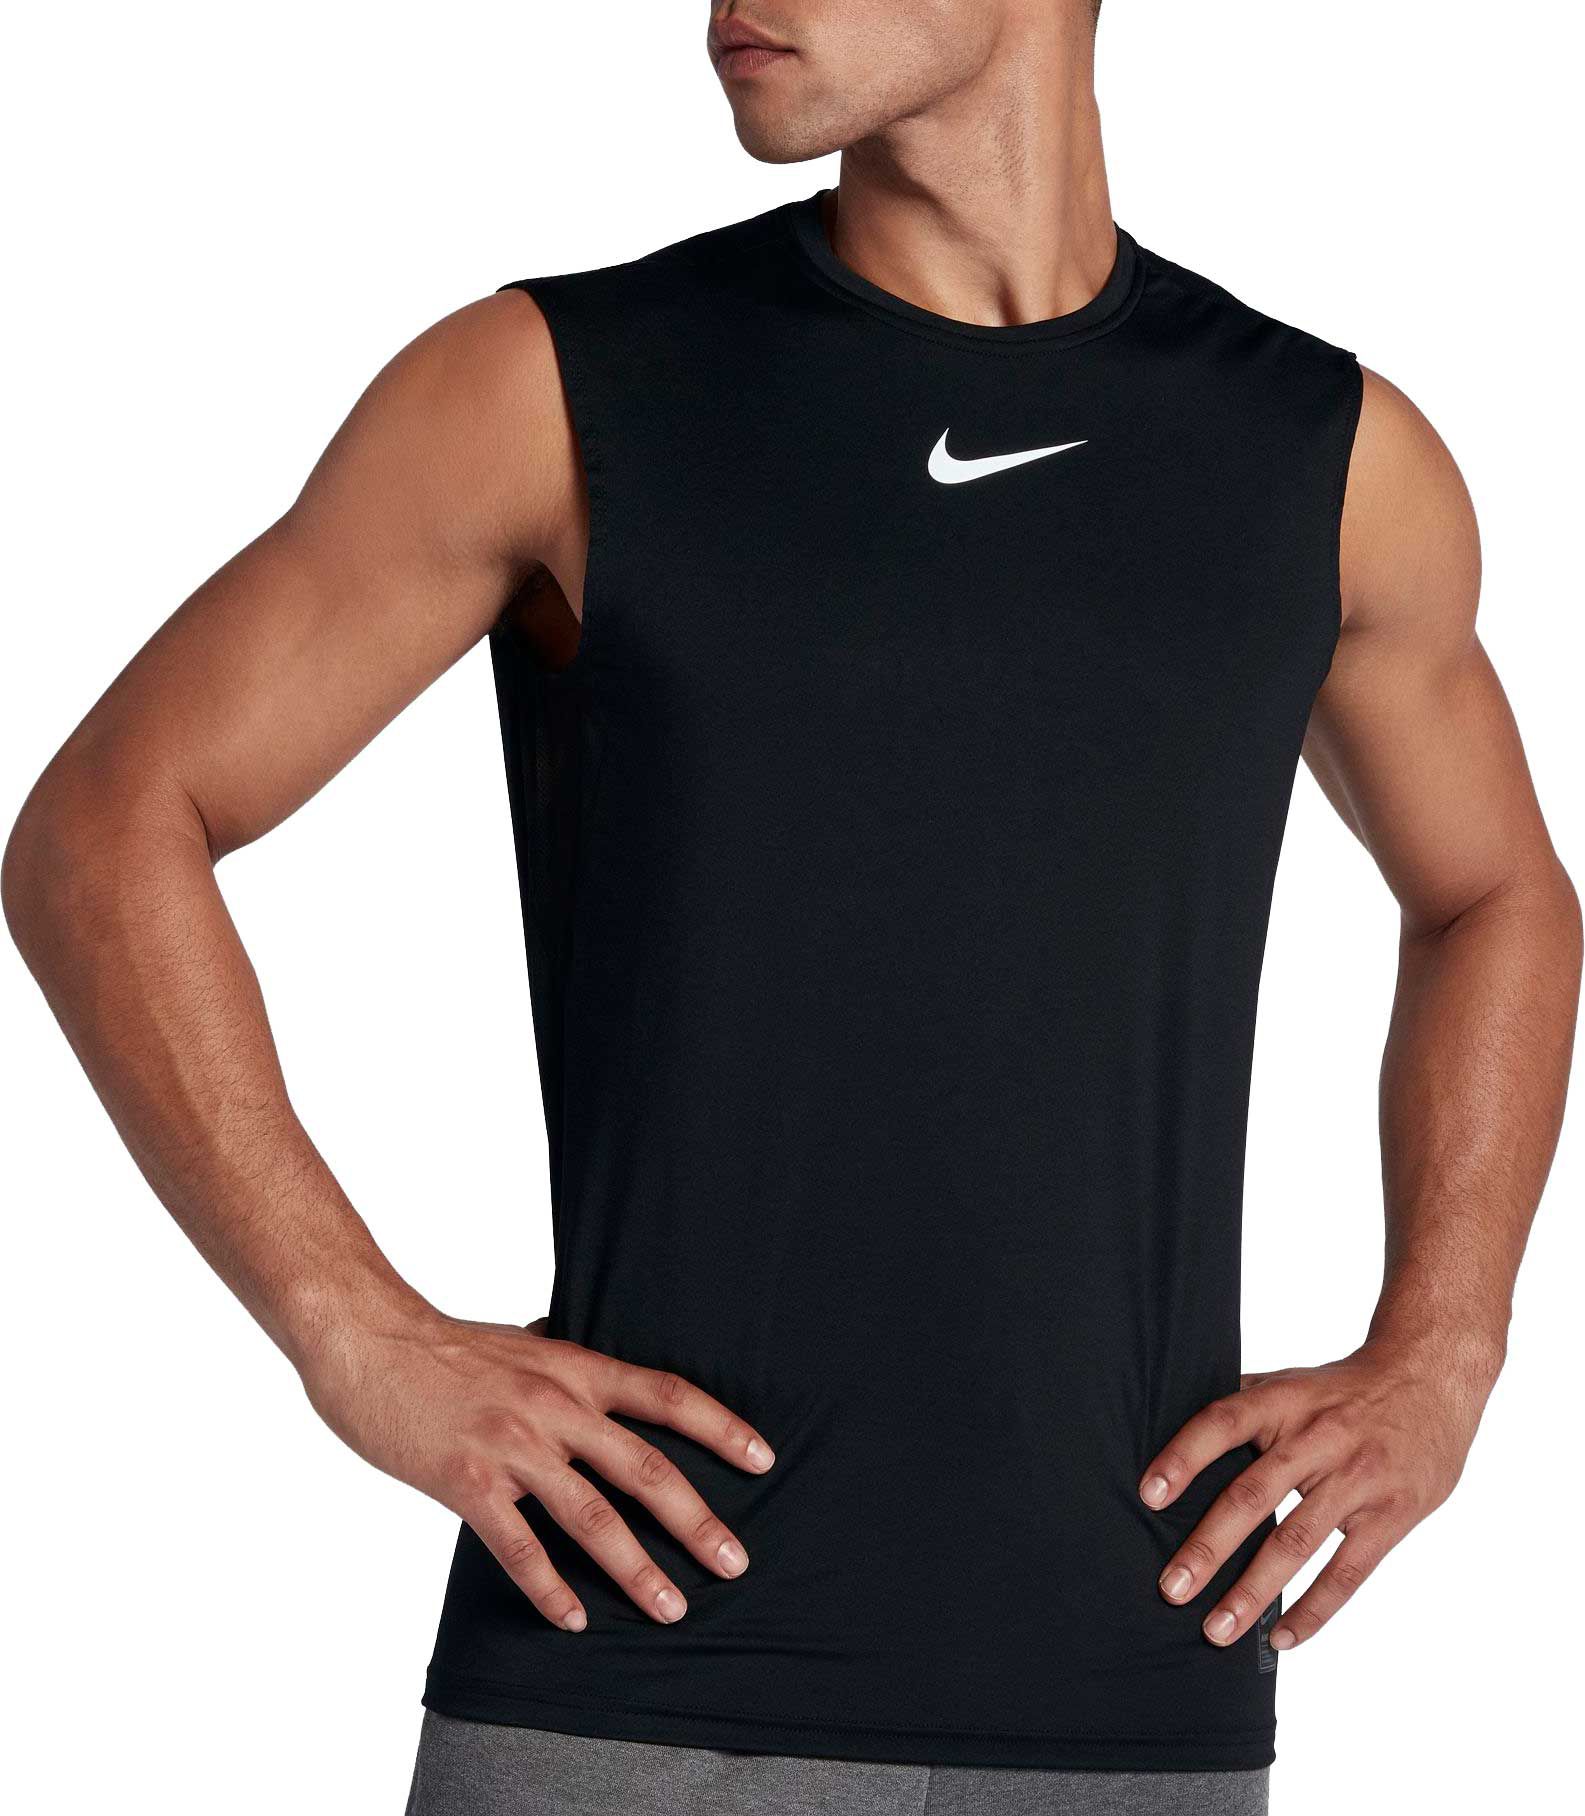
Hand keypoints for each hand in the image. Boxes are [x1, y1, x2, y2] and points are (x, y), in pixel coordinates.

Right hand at [302, 1307, 774, 1631]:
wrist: (370, 1341)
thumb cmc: (445, 1348)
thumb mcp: (524, 1346)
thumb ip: (567, 1373)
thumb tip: (605, 1388)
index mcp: (575, 1368)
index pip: (666, 1395)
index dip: (720, 1427)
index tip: (763, 1459)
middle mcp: (556, 1405)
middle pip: (645, 1468)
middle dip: (696, 1520)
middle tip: (735, 1562)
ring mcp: (514, 1444)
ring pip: (593, 1516)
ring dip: (638, 1568)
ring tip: (672, 1607)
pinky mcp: (468, 1479)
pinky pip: (521, 1546)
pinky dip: (552, 1588)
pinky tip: (576, 1619)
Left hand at [1138, 1337, 1496, 1651]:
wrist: (1430, 1379)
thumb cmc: (1344, 1389)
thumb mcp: (1292, 1382)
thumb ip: (1242, 1404)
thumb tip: (1172, 1423)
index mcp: (1283, 1401)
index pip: (1223, 1423)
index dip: (1184, 1457)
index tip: (1149, 1496)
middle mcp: (1316, 1439)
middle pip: (1253, 1495)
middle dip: (1209, 1547)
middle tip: (1172, 1589)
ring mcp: (1356, 1479)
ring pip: (1296, 1542)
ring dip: (1254, 1591)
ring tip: (1218, 1630)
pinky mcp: (1390, 1515)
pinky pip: (1348, 1571)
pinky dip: (1315, 1609)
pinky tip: (1283, 1637)